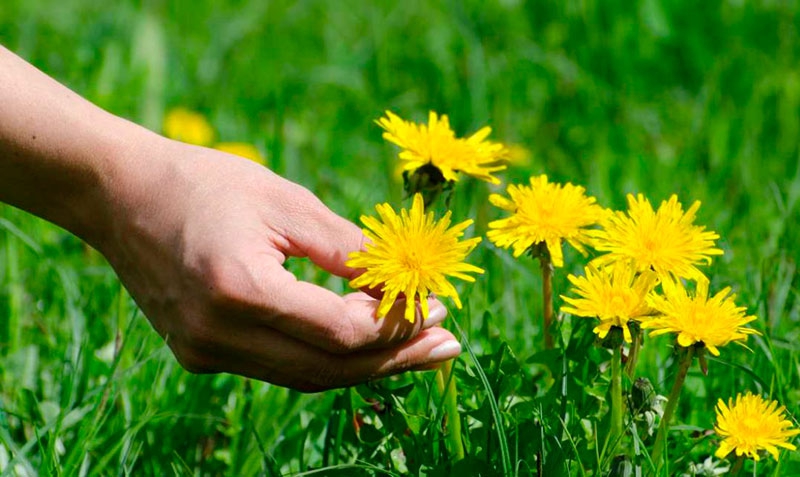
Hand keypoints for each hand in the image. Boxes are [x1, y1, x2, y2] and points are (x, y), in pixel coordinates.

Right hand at [95, 135, 461, 390]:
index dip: (395, 323)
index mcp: (240, 288)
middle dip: (395, 358)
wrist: (119, 195)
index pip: (340, 332)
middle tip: (448, 346)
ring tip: (418, 349)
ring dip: (366, 365)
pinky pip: (279, 367)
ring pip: (306, 377)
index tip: (435, 305)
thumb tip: (401, 285)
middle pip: (329, 368)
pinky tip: (362, 342)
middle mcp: (219, 334)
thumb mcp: (285, 201)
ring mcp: (205, 352)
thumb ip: (346, 248)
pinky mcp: (200, 354)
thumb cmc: (204, 182)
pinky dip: (325, 358)